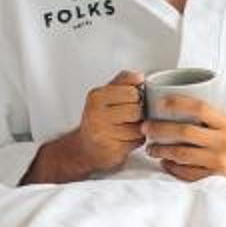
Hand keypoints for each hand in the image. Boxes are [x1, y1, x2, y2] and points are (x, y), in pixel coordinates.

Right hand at [27, 70, 146, 182]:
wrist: (86, 146)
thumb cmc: (100, 117)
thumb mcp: (106, 93)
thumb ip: (123, 80)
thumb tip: (140, 77)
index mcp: (96, 97)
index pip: (131, 91)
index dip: (136, 95)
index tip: (131, 99)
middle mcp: (96, 114)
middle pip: (136, 110)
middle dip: (139, 113)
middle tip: (131, 115)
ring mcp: (103, 134)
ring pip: (139, 127)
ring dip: (139, 127)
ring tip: (129, 127)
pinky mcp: (113, 149)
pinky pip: (138, 141)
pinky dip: (137, 139)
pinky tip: (127, 138)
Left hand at [144, 98, 225, 195]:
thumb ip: (207, 117)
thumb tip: (172, 104)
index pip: (200, 107)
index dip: (178, 103)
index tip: (159, 103)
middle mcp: (224, 140)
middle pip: (185, 131)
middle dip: (160, 130)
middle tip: (145, 128)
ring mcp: (219, 159)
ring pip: (183, 154)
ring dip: (162, 151)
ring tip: (150, 148)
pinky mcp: (214, 176)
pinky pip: (187, 172)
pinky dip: (172, 168)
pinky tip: (164, 163)